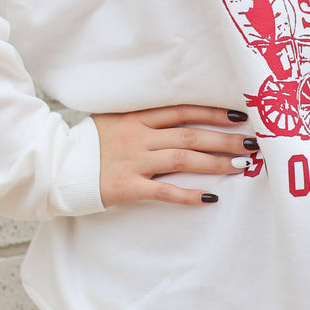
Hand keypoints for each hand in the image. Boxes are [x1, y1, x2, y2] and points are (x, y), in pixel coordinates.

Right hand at [92, 105, 252, 207]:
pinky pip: (164, 191)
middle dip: (225, 139)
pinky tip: (209, 197)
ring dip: (216, 163)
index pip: (183, 111)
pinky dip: (188, 194)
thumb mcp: (113, 121)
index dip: (213, 112)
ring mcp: (134, 161)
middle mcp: (139, 136)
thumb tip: (175, 121)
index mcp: (137, 118)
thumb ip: (141, 120)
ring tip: (242, 167)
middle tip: (254, 144)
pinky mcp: (127, 186)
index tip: (240, 115)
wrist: (55, 165)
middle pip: (191, 135)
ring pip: (183, 160)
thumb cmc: (86, 144)